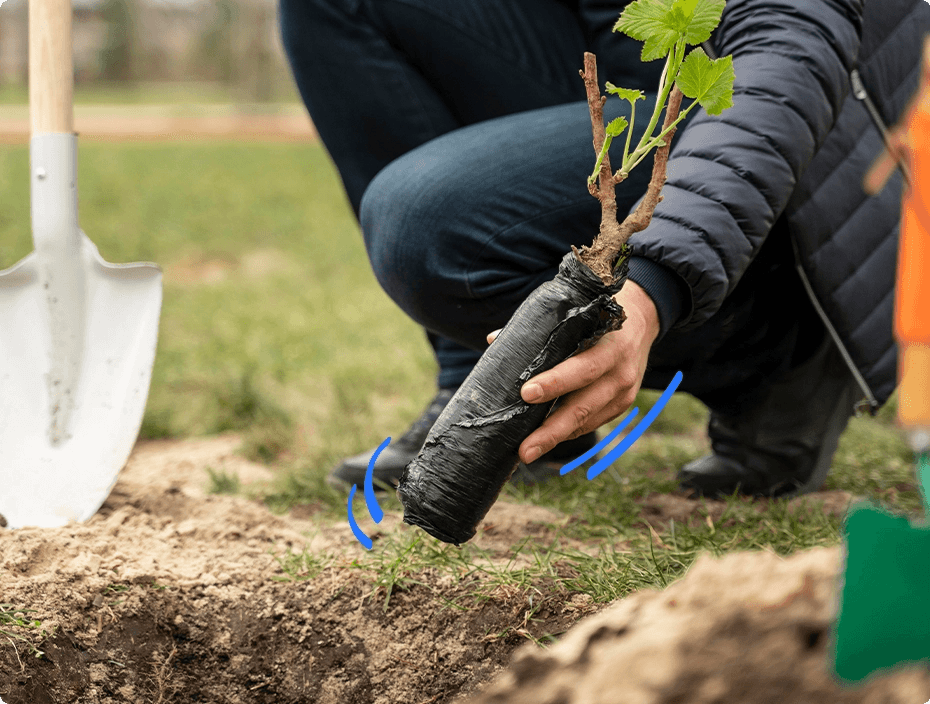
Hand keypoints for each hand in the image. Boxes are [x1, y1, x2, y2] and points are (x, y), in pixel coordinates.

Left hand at [487, 281, 659, 464]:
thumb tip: (494, 340)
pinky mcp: (622, 405)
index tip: (526, 394)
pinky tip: (547, 438)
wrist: (642, 319)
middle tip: (524, 449)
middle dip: (551, 430)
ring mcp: (624, 392)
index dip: (555, 383)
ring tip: (527, 452)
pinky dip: (568, 431)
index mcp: (610, 345)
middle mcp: (621, 372)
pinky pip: (591, 423)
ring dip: (555, 438)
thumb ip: (539, 329)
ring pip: (586, 421)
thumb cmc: (596, 314)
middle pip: (582, 406)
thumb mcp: (576, 313)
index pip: (582, 368)